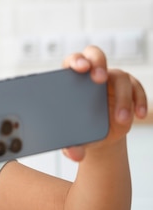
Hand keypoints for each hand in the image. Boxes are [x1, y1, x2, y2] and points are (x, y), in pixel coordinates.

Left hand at [61, 45, 147, 160]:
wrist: (99, 137)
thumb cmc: (80, 132)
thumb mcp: (74, 139)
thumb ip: (71, 146)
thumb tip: (74, 155)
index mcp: (71, 80)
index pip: (72, 61)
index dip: (76, 60)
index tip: (80, 68)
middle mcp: (91, 75)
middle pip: (95, 55)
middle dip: (97, 63)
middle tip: (99, 79)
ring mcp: (111, 80)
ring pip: (119, 76)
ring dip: (121, 97)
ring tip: (121, 120)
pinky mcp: (128, 88)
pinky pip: (137, 88)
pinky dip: (139, 101)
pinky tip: (138, 116)